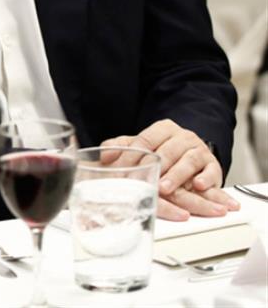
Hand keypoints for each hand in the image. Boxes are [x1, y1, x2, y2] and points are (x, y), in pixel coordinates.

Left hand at [102, 119, 238, 219]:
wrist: (192, 153)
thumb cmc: (162, 152)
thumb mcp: (141, 146)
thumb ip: (121, 147)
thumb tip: (105, 155)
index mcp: (163, 129)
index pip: (145, 140)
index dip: (133, 156)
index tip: (123, 171)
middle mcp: (183, 137)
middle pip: (167, 151)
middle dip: (155, 168)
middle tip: (145, 183)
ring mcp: (199, 150)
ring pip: (188, 160)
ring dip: (176, 175)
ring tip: (165, 188)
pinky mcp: (213, 165)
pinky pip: (211, 171)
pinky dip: (206, 179)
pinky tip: (198, 186)